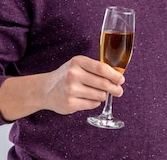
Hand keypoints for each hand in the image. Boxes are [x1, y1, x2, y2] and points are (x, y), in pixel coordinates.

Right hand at [0, 55, 124, 119]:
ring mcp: (71, 90)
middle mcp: (73, 75)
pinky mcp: (70, 103)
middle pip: (103, 83)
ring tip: (98, 93)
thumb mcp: (78, 65)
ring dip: (103, 96)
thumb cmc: (67, 75)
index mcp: (78, 62)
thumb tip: (118, 76)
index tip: (121, 79)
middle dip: (115, 88)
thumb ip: (95, 68)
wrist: (45, 89)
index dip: (115, 75)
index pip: (102, 68)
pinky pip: (93, 104)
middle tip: (119, 91)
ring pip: (100, 95)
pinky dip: (95, 102)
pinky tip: (88, 99)